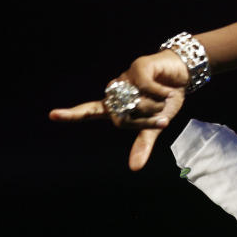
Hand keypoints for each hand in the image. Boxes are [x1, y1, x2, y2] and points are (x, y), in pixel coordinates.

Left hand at [49, 50, 189, 170]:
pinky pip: (146, 88)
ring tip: (163, 97)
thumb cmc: (165, 100)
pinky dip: (160, 93)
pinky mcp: (137, 68)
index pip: (89, 112)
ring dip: (155, 105)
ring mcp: (125, 79)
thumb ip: (143, 143)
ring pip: (135, 103)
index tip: (53, 115)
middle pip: (122, 117)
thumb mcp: (156, 124)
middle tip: (160, 116)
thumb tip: (134, 168)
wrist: (182, 76)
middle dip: (144, 120)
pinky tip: (166, 90)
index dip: (72, 115)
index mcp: (116, 106)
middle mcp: (116, 92)